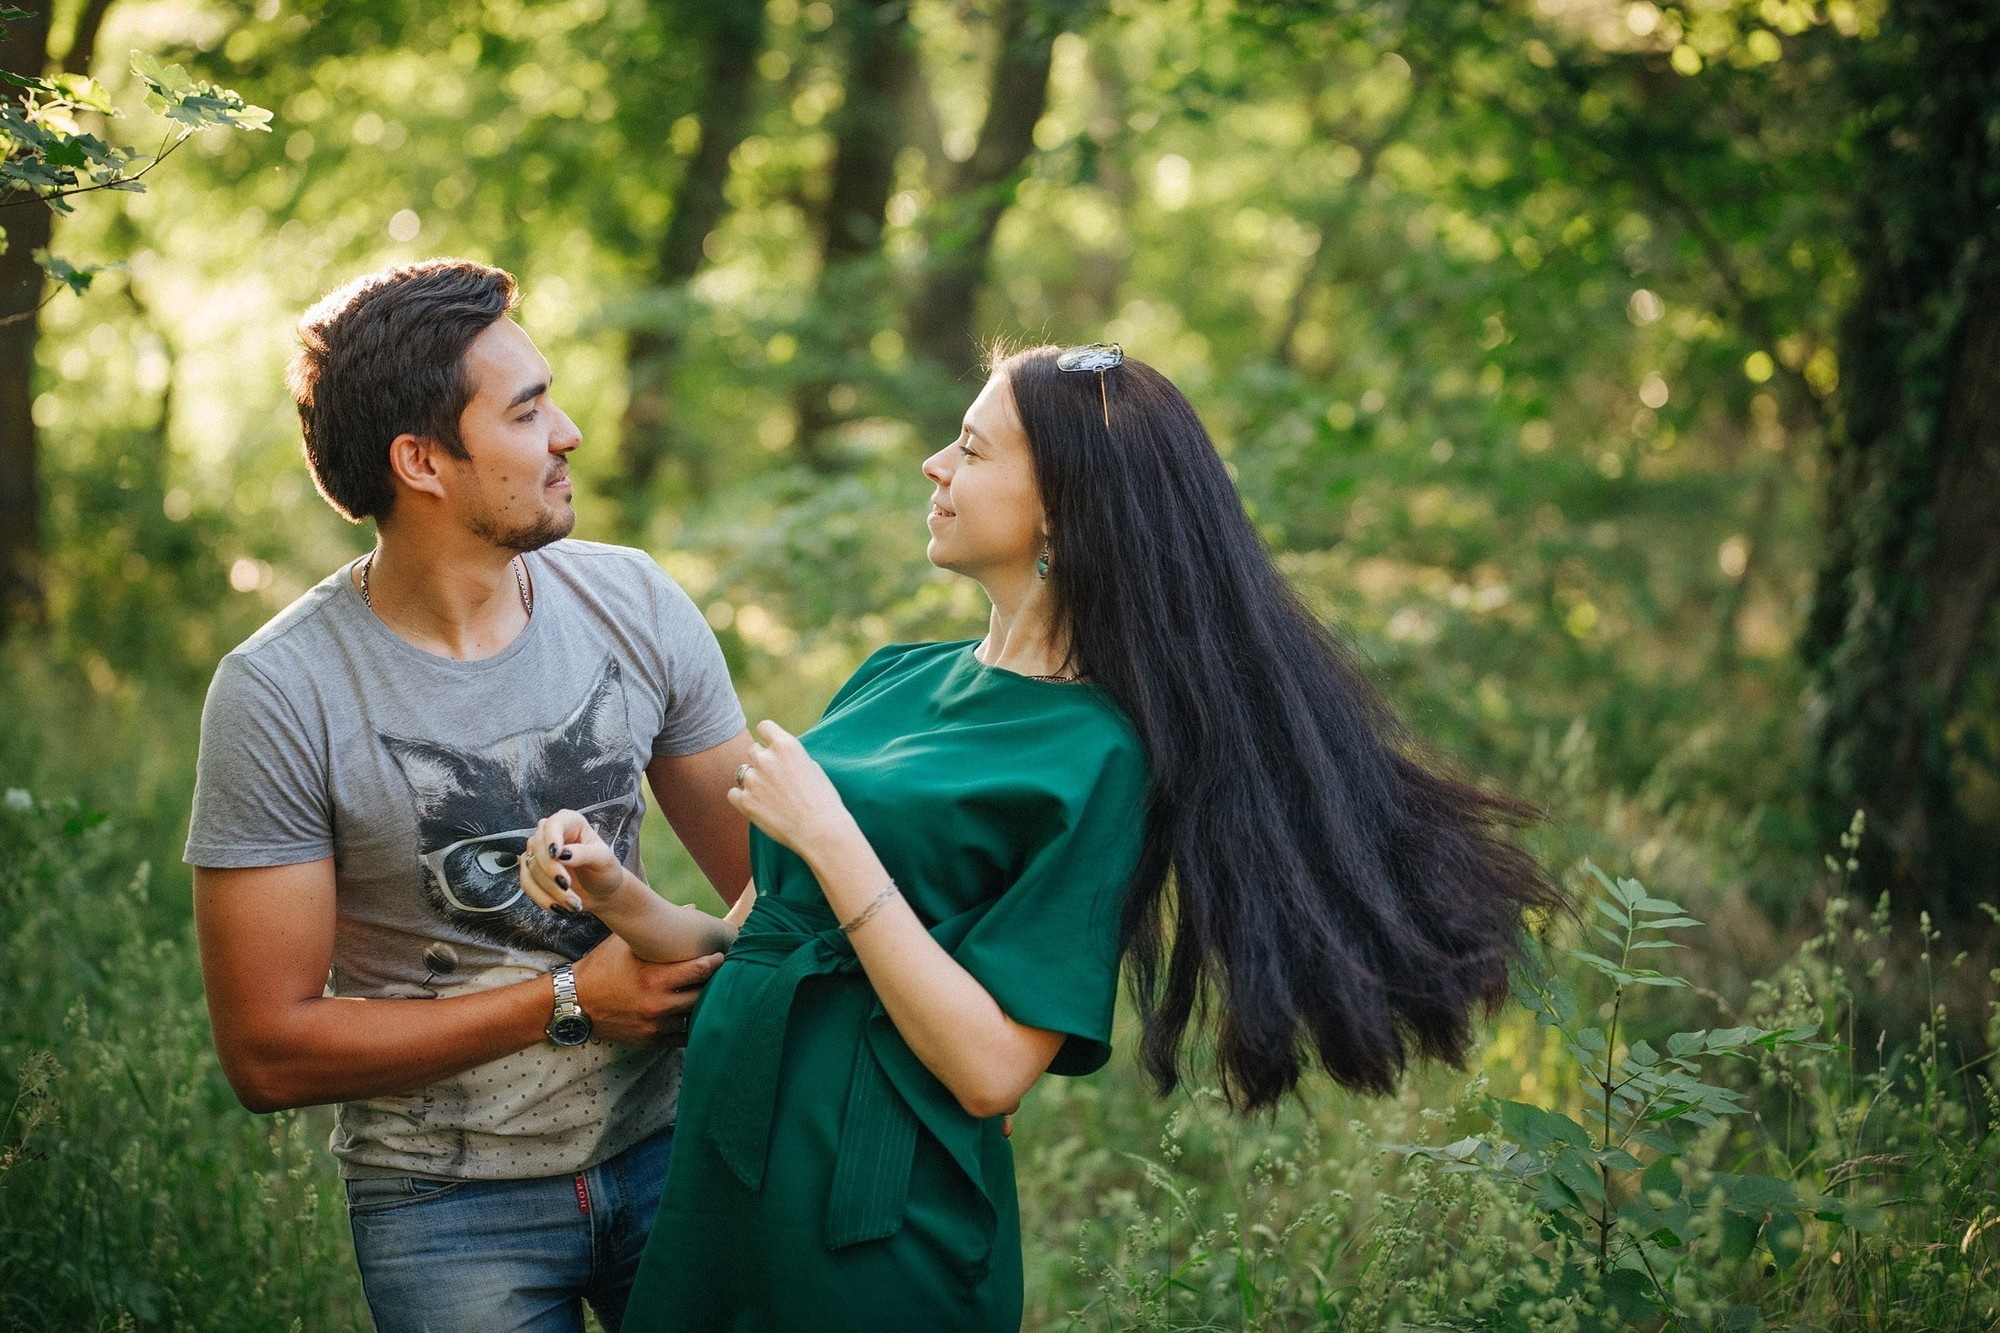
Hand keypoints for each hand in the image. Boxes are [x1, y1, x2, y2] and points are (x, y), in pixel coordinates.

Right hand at [519, 808, 628, 914]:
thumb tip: (563, 854)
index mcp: (570, 822)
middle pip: (537, 848)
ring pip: (531, 868)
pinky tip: (558, 907)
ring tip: (573, 903)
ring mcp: (537, 852)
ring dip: (551, 890)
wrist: (601, 892)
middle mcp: (549, 833)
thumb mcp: (603, 859)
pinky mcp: (530, 871)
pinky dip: (542, 898)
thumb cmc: (605, 870)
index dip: (551, 838)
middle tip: (567, 887)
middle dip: (551, 871)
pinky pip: (526, 884)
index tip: (556, 854)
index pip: (553, 823)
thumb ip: (584, 853)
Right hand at [570, 932, 722, 1046]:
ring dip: (703, 1004)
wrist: (573, 1002)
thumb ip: (659, 926)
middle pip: (702, 994)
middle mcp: (657, 1004)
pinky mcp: (651, 1040)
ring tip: (712, 992)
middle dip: (713, 983)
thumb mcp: (626, 942)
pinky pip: (683, 1036)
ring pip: (694, 1017)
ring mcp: (655, 1025)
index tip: (721, 955)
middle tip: (724, 973)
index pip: (699, 969)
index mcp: (653, 978)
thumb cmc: (602, 966)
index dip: (714, 961)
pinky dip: (690, 1025)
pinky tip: (695, 1013)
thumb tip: (693, 908)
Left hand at [727, 721, 858, 858]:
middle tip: (777, 780)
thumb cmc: (823, 800)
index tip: (772, 747)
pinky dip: (743, 798)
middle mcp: (766, 759)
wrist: (821, 831)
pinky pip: (733, 793)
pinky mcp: (745, 802)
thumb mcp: (812, 767)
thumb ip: (791, 758)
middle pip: (753, 750)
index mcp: (786, 745)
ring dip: (753, 780)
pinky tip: (759, 806)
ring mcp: (753, 780)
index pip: (764, 727)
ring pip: (743, 772)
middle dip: (763, 761)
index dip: (768, 737)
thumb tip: (778, 758)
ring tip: (771, 796)